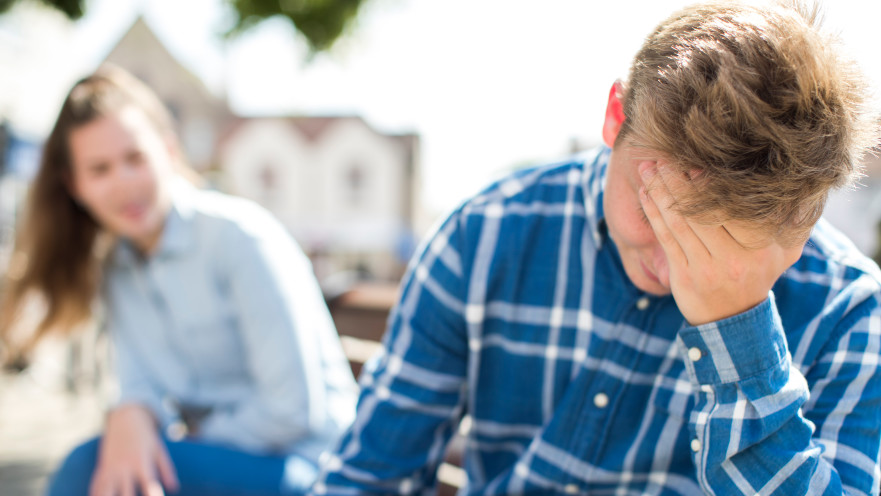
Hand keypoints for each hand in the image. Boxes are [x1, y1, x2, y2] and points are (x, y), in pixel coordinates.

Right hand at [89, 404, 179, 495]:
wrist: (125, 419)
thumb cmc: (145, 437)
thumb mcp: (158, 450)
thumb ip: (166, 469)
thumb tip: (174, 488)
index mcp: (142, 462)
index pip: (148, 482)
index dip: (152, 493)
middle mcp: (125, 467)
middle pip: (125, 492)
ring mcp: (111, 468)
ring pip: (106, 491)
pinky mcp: (102, 468)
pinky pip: (96, 486)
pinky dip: (95, 493)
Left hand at [638, 161, 803, 325]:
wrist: (734, 318)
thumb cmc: (758, 273)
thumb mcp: (785, 251)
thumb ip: (793, 220)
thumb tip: (799, 184)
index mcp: (761, 249)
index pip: (731, 208)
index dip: (710, 183)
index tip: (695, 161)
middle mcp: (734, 259)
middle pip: (701, 211)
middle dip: (678, 181)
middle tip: (663, 157)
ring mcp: (707, 268)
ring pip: (679, 222)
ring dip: (660, 192)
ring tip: (648, 168)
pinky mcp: (684, 275)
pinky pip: (666, 238)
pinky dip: (654, 214)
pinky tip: (645, 194)